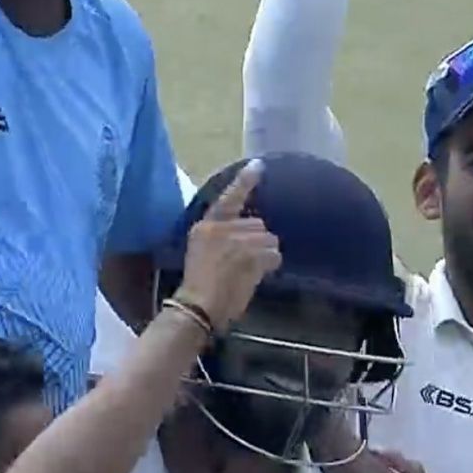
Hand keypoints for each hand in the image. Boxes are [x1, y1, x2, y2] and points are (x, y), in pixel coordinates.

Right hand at [173, 160, 281, 332]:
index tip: (258, 165)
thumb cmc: (198, 288)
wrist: (198, 307)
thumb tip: (250, 238)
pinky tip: (257, 276)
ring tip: (249, 272)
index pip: (228, 199)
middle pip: (257, 225)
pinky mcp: (252, 254)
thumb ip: (221, 240)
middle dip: (257, 243)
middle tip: (245, 263)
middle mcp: (221, 228)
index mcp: (204, 227)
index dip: (244, 182)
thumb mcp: (202, 255)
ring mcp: (237, 240)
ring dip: (265, 256)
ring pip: (268, 240)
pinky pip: (274, 256)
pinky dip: (270, 266)